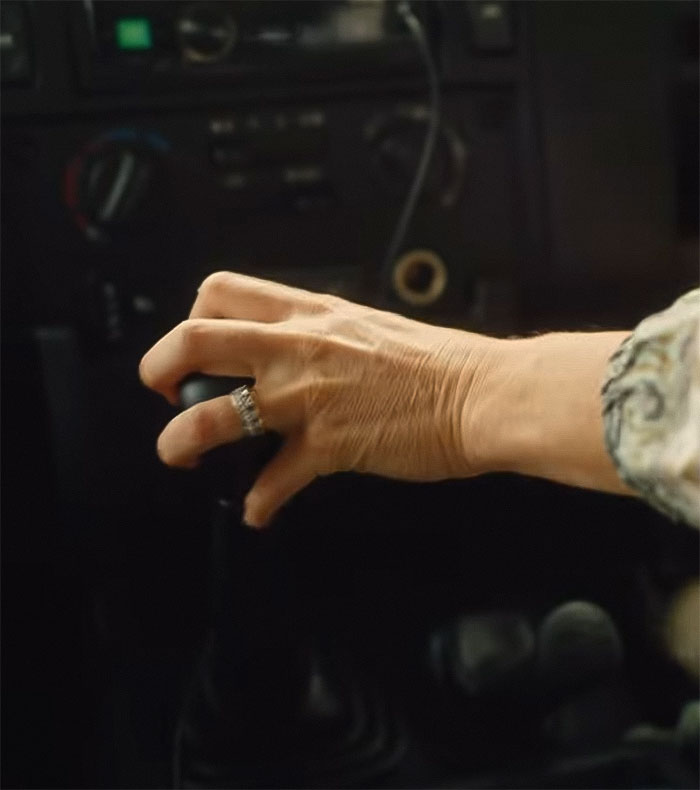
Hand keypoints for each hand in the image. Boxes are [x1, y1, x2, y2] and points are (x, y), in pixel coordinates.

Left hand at [139, 272, 494, 526]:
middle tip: (163, 391)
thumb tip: (293, 352)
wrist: (482, 394)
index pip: (222, 291)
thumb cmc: (439, 363)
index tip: (196, 348)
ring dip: (182, 440)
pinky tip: (259, 511)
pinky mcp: (328, 446)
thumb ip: (323, 335)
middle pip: (195, 339)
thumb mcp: (368, 327)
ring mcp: (309, 397)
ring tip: (180, 454)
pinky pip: (273, 480)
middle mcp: (299, 348)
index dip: (192, 317)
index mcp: (311, 313)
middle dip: (160, 366)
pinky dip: (259, 501)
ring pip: (213, 414)